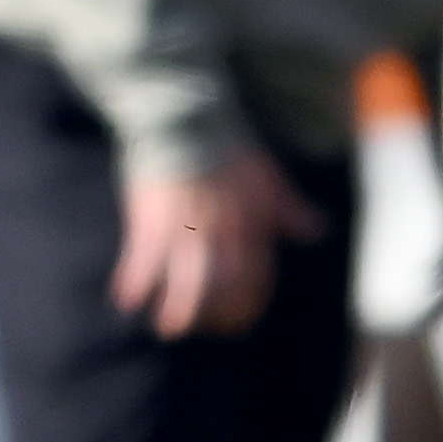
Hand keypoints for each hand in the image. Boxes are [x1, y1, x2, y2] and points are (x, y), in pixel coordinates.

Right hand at [112, 147, 321, 340]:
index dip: (247, 307)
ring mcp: (187, 228)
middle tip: (202, 328)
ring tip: (167, 328)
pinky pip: (144, 260)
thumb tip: (317, 230)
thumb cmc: (228, 143)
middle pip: (224, 290)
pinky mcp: (153, 219)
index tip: (236, 322)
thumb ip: (291, 208)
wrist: (185, 113)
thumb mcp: (268, 176)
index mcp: (252, 223)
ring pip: (188, 285)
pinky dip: (135, 282)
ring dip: (179, 312)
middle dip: (214, 316)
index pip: (257, 280)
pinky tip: (125, 299)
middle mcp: (223, 232)